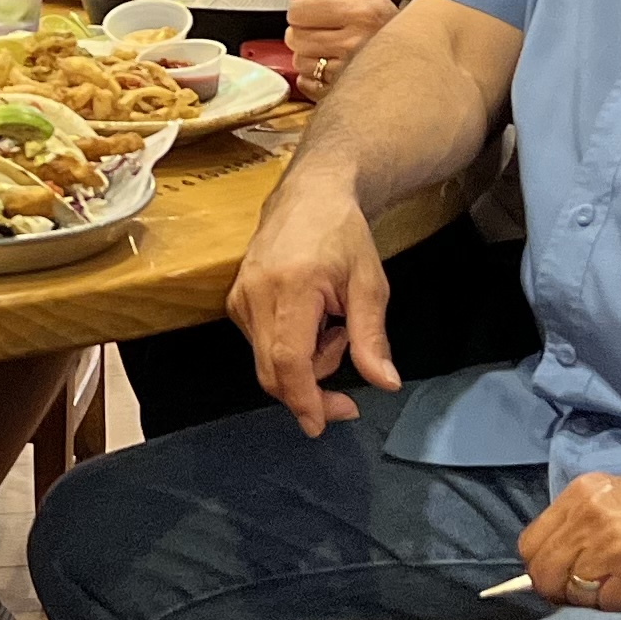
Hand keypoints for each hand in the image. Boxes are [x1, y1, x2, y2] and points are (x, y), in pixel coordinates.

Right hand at [224, 169, 396, 436]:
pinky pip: (262, 347)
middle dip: (311, 391)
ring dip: (307, 363)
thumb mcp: (370, 284)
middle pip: (272, 372)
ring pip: (268, 363)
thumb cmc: (343, 234)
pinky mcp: (236, 301)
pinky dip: (292, 349)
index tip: (323, 424)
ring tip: (334, 326)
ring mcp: (239, 298)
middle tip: (349, 385)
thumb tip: (384, 383)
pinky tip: (312, 321)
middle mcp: (255, 295)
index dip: (304, 399)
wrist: (309, 194)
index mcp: (291, 287)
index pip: (289, 361)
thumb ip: (372, 338)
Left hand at [280, 0, 396, 98]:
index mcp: (361, 15)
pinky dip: (311, 76)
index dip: (300, 9)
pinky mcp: (342, 93)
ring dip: (308, 55)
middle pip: (294, 37)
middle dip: (301, 32)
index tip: (311, 12)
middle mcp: (354, 45)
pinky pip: (306, 83)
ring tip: (329, 50)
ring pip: (299, 62)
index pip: (299, 10)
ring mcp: (348, 73)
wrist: (417, 57)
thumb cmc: (388, 25)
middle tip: (319, 31)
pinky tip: (329, 68)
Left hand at [513, 470, 620, 613]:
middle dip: (563, 593)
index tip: (568, 580)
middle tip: (598, 594)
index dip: (545, 569)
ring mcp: (615, 542)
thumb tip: (552, 565)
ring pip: (574, 594)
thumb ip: (587, 525)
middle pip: (544, 573)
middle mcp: (592, 514)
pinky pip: (610, 606)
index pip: (531, 544)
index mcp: (585, 493)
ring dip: (598, 602)